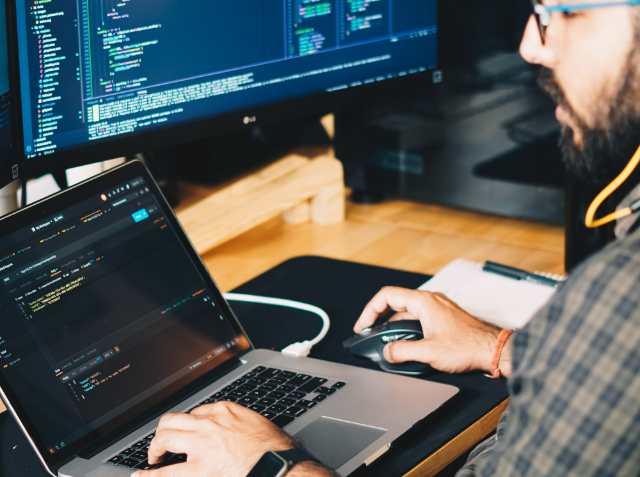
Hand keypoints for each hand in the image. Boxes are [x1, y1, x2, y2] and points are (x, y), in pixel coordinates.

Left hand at [131, 402, 332, 476]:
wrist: (277, 465)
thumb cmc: (275, 448)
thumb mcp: (258, 424)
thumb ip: (240, 424)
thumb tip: (236, 431)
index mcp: (225, 410)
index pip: (197, 411)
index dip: (190, 423)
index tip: (189, 431)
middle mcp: (209, 423)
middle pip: (174, 419)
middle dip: (164, 430)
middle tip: (163, 442)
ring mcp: (201, 445)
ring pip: (165, 437)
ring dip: (155, 447)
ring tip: (153, 456)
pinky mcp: (199, 469)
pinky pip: (167, 472)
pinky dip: (150, 475)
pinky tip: (141, 476)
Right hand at [354, 287, 510, 374]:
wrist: (493, 349)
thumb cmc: (469, 346)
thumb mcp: (428, 352)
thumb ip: (402, 351)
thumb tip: (388, 351)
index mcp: (424, 302)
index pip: (386, 296)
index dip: (370, 310)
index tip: (363, 324)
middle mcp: (430, 300)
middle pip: (395, 301)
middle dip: (378, 317)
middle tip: (368, 330)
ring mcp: (438, 308)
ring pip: (407, 310)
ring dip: (393, 323)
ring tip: (385, 339)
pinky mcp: (443, 317)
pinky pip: (418, 317)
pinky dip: (406, 326)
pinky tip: (405, 341)